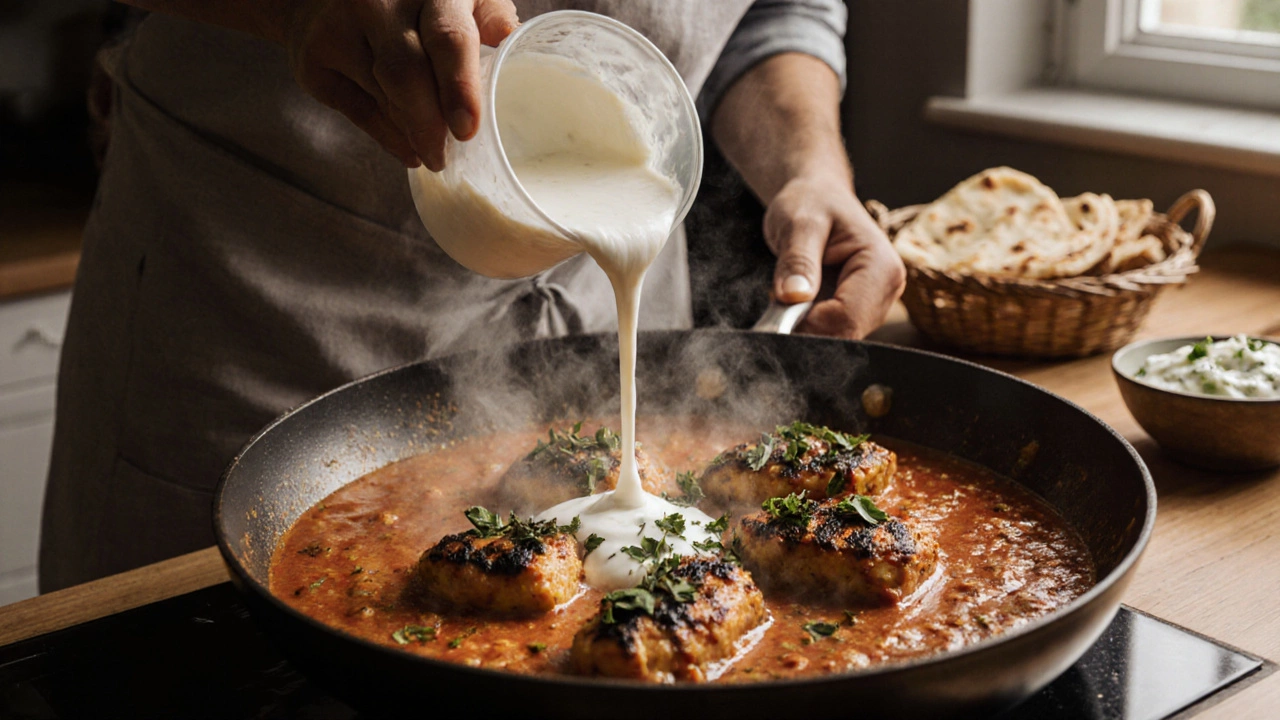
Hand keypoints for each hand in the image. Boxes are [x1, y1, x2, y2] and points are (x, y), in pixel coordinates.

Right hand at [268, 0, 518, 169]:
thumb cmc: (412, 3)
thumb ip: (486, 13)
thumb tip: (509, 37)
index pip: (447, 38)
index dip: (458, 87)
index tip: (466, 129)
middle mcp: (380, 1)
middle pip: (407, 74)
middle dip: (429, 125)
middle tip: (444, 156)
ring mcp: (340, 27)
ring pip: (383, 97)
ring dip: (412, 132)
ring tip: (431, 149)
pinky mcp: (315, 57)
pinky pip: (358, 111)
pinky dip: (388, 136)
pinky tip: (406, 147)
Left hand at [764, 176, 905, 338]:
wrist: (818, 197)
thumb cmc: (812, 202)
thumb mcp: (799, 223)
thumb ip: (797, 260)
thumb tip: (793, 295)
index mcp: (882, 266)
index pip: (847, 317)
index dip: (807, 325)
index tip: (773, 320)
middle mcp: (887, 290)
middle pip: (845, 333)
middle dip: (806, 329)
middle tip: (774, 308)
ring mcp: (874, 305)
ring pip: (838, 338)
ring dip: (805, 328)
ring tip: (786, 298)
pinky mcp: (858, 312)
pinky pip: (832, 332)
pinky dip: (808, 326)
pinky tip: (795, 306)